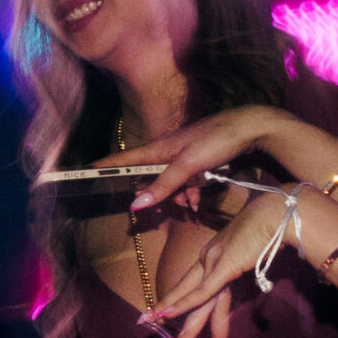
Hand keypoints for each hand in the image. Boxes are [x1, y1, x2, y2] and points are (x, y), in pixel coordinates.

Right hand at [119, 106, 283, 210]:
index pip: (124, 160)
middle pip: (148, 177)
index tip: (84, 171)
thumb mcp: (188, 165)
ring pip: (170, 183)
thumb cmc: (217, 140)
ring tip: (189, 205)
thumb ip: (163, 185)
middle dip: (152, 194)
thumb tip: (135, 204)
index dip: (104, 166)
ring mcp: (184, 158)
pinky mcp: (200, 163)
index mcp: (158, 149)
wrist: (253, 128)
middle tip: (157, 209)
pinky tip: (199, 201)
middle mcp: (167, 153)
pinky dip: (191, 194)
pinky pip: (187, 183)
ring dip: (177, 197)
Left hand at [141, 186, 337, 333]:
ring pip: (197, 305)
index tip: (159, 320)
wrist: (277, 212)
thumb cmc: (268, 226)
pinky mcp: (223, 266)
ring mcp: (214, 264)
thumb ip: (243, 263)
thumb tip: (246, 271)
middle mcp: (208, 263)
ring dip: (186, 331)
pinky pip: (203, 291)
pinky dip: (186, 305)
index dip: (176, 306)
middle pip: (191, 303)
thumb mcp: (250, 251)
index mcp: (213, 259)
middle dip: (181, 331)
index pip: (192, 290)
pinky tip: (169, 318)